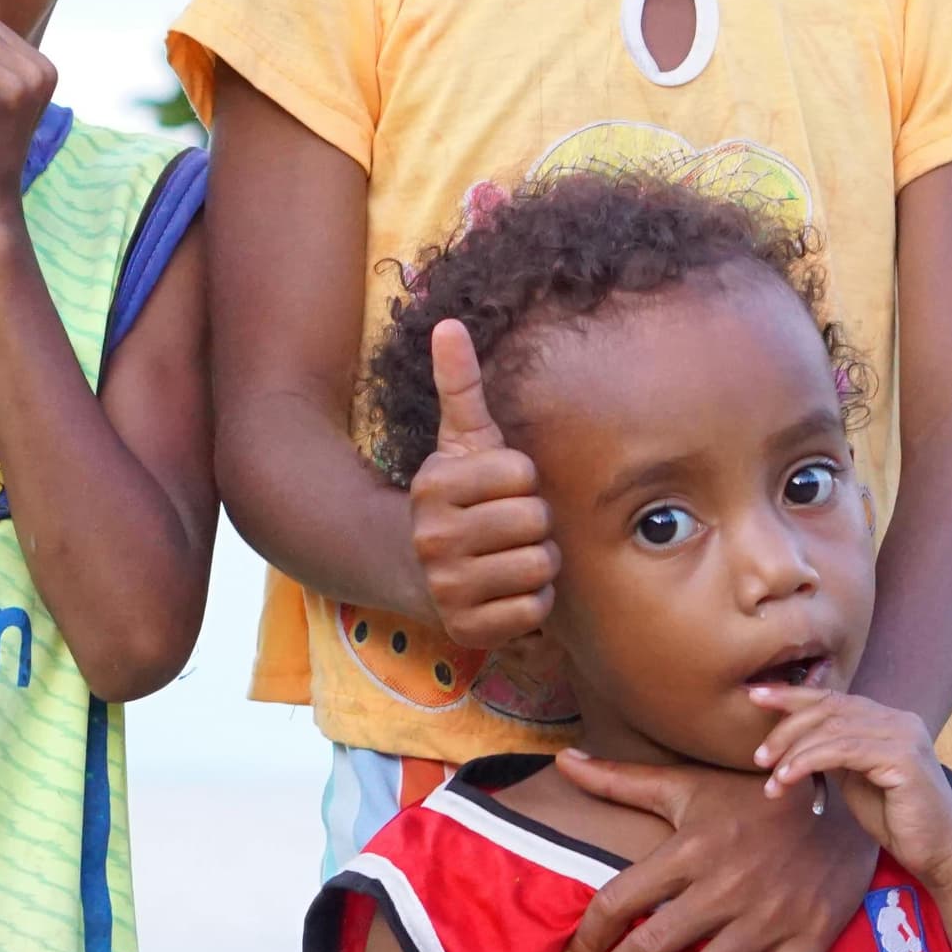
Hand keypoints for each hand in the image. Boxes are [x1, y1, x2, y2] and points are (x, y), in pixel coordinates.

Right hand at [409, 319, 555, 648]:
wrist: (412, 566)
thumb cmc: (456, 497)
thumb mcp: (458, 440)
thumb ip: (459, 383)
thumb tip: (448, 322)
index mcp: (433, 487)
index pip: (521, 474)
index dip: (522, 479)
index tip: (499, 487)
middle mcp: (433, 539)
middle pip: (535, 522)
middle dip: (533, 523)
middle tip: (509, 527)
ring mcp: (447, 588)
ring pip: (539, 568)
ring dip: (536, 563)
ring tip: (509, 556)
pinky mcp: (467, 630)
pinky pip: (536, 610)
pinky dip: (532, 603)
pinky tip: (505, 589)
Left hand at [551, 752, 875, 951]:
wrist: (842, 793)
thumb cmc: (752, 791)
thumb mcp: (686, 782)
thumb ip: (619, 778)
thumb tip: (562, 761)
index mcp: (689, 850)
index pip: (622, 900)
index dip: (589, 936)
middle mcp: (724, 887)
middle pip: (655, 944)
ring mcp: (770, 916)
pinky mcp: (812, 935)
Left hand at [752, 686, 951, 887]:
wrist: (939, 853)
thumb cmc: (896, 818)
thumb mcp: (855, 777)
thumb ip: (833, 752)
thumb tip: (793, 736)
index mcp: (888, 719)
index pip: (833, 698)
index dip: (791, 695)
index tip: (755, 696)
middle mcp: (899, 719)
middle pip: (828, 709)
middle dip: (785, 727)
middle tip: (758, 755)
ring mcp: (904, 735)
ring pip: (832, 729)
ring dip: (793, 752)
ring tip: (771, 777)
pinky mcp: (903, 758)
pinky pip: (842, 751)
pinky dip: (808, 762)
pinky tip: (788, 779)